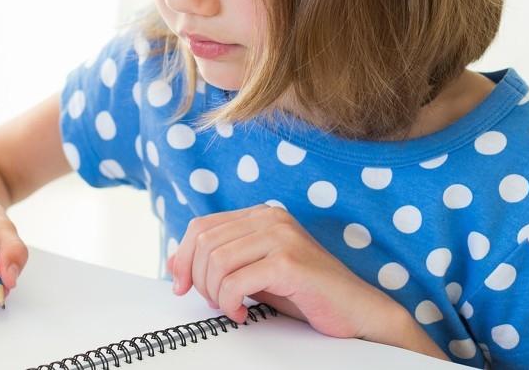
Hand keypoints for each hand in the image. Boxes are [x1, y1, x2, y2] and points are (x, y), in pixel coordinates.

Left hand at [170, 205, 410, 342]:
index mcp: (260, 215)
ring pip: (217, 261)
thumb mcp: (254, 273)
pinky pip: (236, 281)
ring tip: (230, 309)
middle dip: (199, 279)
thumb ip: (219, 262)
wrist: (356, 310)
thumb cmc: (305, 293)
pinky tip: (243, 314)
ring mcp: (281, 236)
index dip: (183, 257)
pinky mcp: (289, 261)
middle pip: (205, 243)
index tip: (181, 286)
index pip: (201, 227)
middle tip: (213, 304)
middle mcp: (270, 217)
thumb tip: (173, 264)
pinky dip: (230, 302)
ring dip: (215, 293)